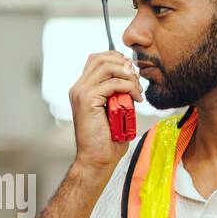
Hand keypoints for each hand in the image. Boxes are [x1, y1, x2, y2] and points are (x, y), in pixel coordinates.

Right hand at [68, 52, 142, 175]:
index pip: (97, 59)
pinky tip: (137, 99)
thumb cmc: (107, 140)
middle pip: (101, 57)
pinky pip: (113, 84)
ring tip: (138, 90)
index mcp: (82, 89)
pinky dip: (129, 88)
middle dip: (124, 64)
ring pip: (107, 66)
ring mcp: (81, 93)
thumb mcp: (114, 110)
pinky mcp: (87, 101)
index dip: (117, 60)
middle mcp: (78, 88)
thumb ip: (118, 94)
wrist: (97, 160)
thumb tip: (132, 80)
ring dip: (128, 75)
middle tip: (138, 80)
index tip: (133, 74)